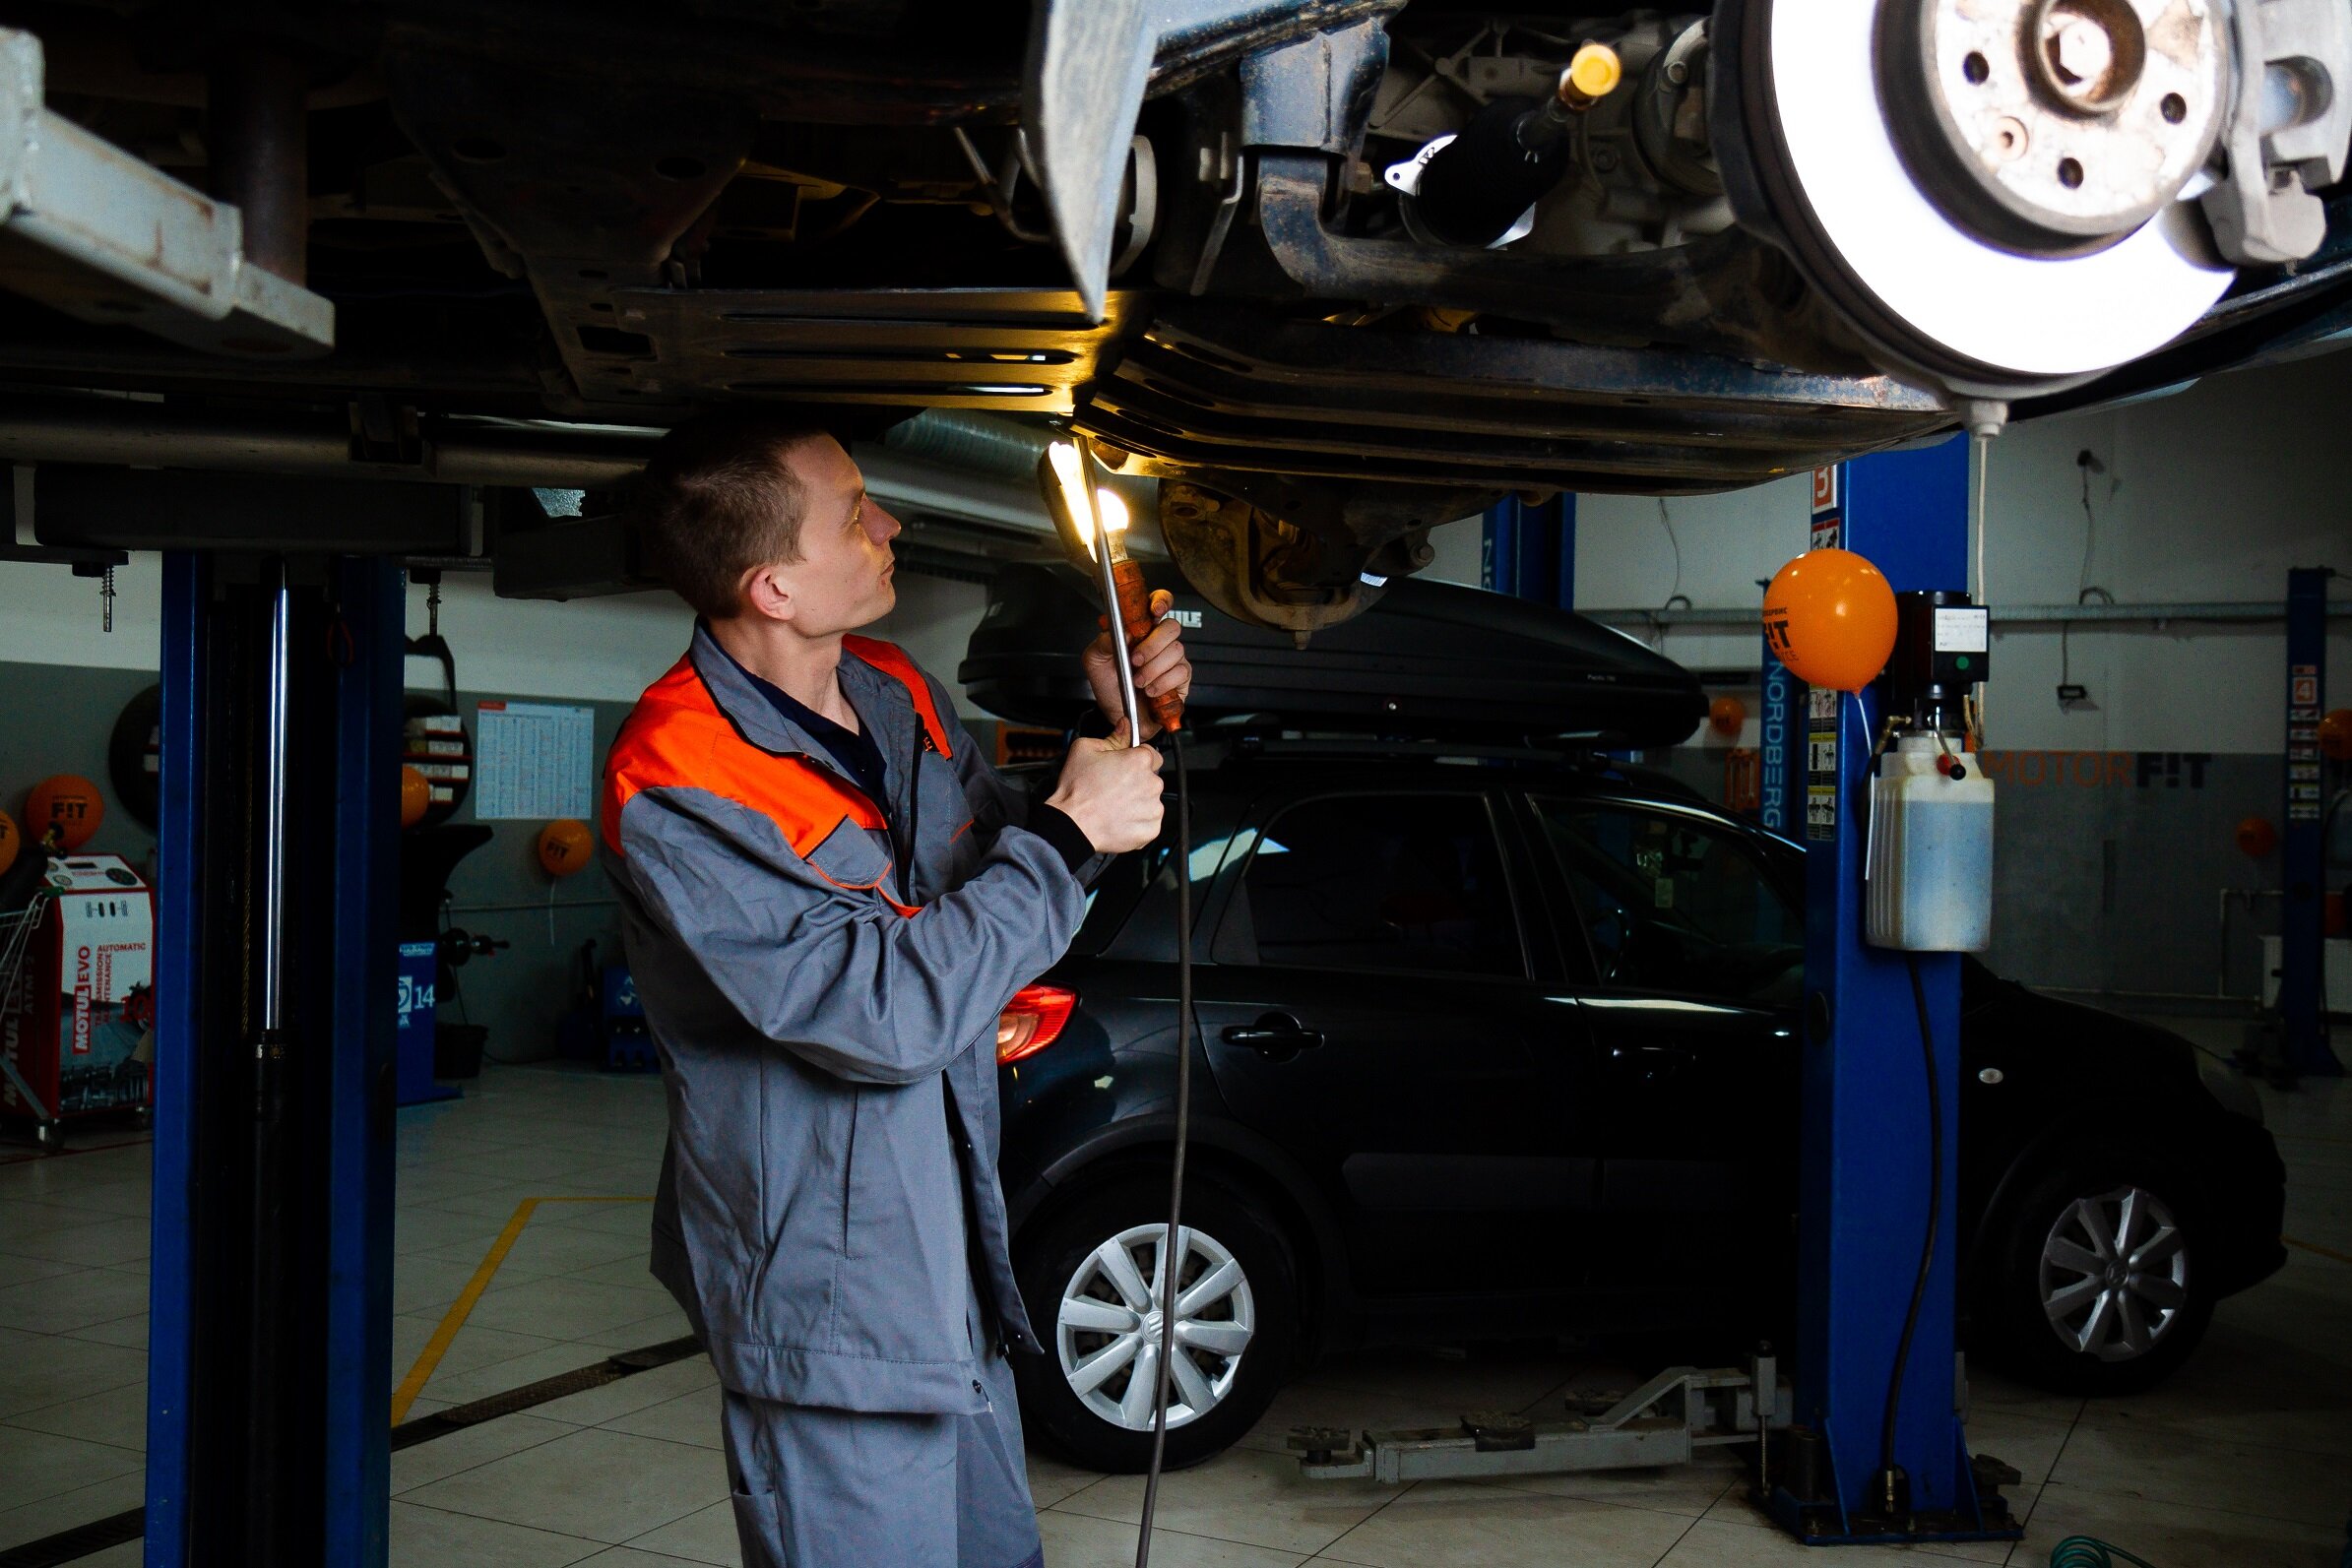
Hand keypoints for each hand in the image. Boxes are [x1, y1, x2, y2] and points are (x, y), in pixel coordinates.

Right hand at [1046, 721, 1165, 853]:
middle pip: (1151, 778)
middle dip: (1137, 781)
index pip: (1151, 754)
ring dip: (1138, 801)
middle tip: (1114, 787)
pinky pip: (1150, 822)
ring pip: (1151, 800)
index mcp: (1140, 761)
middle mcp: (1152, 783)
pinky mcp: (1151, 829)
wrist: (1072, 825)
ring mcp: (1153, 808)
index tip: (1124, 767)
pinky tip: (1119, 819)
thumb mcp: (1085, 749)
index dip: (1136, 759)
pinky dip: (1138, 822)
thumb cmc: (1077, 790)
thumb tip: (1124, 726)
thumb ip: (1112, 737)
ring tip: (1114, 805)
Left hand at [1083, 589, 1192, 739]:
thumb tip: (1123, 630)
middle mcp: (1159, 641)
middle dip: (1152, 645)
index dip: (1161, 601)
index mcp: (1140, 630)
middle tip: (1135, 660)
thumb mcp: (1094, 660)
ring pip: (1176, 651)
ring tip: (1138, 682)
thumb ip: (1103, 641)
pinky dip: (1162, 683)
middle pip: (1172, 627)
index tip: (1154, 610)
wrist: (1117, 714)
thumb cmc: (1109, 685)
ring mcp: (1172, 659)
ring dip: (1153, 669)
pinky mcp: (1181, 678)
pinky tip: (1151, 691)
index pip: (1158, 604)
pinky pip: (1181, 672)